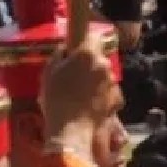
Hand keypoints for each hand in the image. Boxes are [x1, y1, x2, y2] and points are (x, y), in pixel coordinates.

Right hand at [40, 34, 117, 150]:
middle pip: (98, 58)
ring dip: (94, 81)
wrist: (70, 130)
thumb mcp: (48, 73)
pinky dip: (100, 96)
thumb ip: (58, 56)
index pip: (93, 36)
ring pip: (103, 76)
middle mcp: (104, 65)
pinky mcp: (118, 98)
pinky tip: (87, 105)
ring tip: (78, 94)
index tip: (76, 49)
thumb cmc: (55, 98)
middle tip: (72, 76)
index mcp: (87, 54)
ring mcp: (113, 82)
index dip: (85, 42)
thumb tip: (65, 50)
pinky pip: (107, 92)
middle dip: (88, 64)